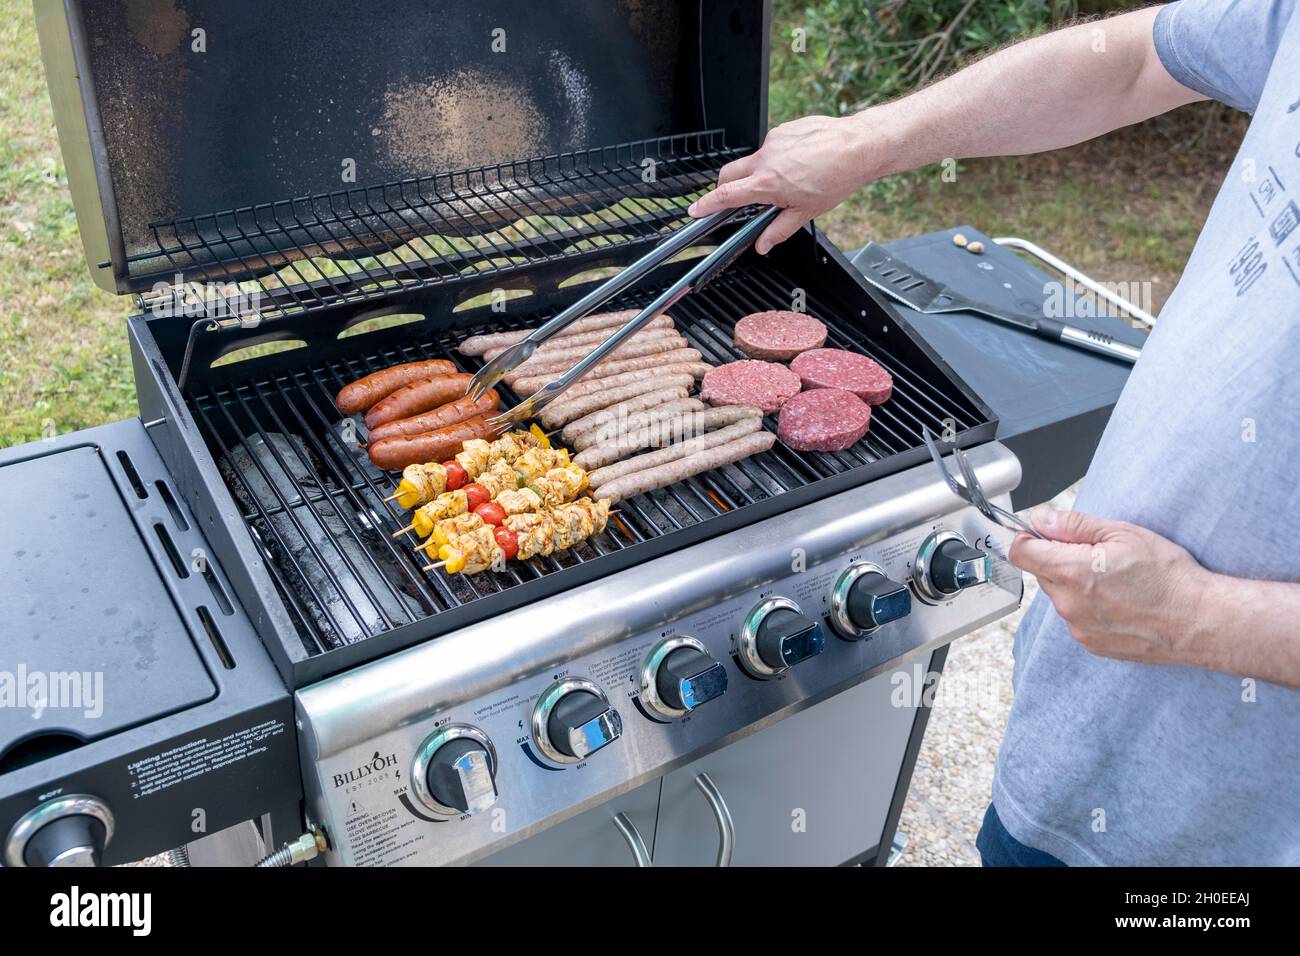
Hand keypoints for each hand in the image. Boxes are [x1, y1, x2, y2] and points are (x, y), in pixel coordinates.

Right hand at [687, 114, 880, 254]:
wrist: (858, 146)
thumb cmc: (837, 177)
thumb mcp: (806, 212)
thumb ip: (778, 230)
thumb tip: (763, 244)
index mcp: (766, 183)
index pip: (726, 195)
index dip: (706, 204)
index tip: (695, 209)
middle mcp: (765, 159)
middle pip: (729, 173)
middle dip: (725, 186)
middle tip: (737, 198)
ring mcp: (774, 141)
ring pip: (753, 159)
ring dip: (758, 172)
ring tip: (786, 181)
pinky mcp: (785, 129)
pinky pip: (772, 145)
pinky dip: (777, 157)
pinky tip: (799, 163)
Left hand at [1008, 508, 1210, 666]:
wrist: (1199, 621)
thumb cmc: (1168, 577)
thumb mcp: (1123, 534)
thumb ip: (1074, 526)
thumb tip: (1041, 520)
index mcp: (1072, 572)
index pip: (1021, 552)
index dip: (1028, 538)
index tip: (1041, 533)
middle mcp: (1069, 604)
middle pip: (1041, 572)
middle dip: (1059, 559)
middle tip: (1096, 554)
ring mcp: (1078, 627)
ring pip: (1059, 596)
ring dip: (1074, 584)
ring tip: (1113, 580)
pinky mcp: (1090, 643)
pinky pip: (1075, 617)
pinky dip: (1088, 606)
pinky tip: (1117, 601)